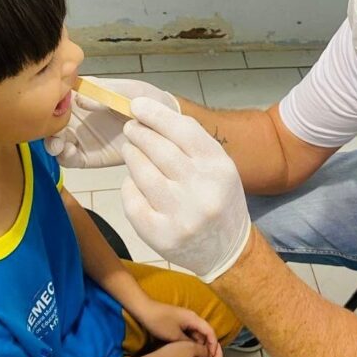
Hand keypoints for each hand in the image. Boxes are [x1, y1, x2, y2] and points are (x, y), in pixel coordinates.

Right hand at [45, 76, 179, 167]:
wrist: (165, 125)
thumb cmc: (146, 100)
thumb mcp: (128, 90)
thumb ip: (105, 92)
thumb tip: (79, 99)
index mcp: (83, 95)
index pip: (57, 96)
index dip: (50, 99)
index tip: (52, 103)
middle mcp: (77, 116)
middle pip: (51, 121)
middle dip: (46, 126)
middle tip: (52, 130)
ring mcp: (81, 137)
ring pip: (56, 141)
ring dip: (51, 143)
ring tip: (58, 144)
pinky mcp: (89, 156)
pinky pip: (70, 159)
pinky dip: (65, 156)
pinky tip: (68, 152)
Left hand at [120, 98, 250, 282]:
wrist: (227, 250)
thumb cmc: (219, 199)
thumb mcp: (220, 168)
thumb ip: (192, 144)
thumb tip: (154, 115)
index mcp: (220, 169)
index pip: (183, 131)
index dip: (157, 115)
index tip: (137, 106)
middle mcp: (202, 191)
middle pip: (159, 150)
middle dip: (139, 134)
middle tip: (130, 128)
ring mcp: (181, 216)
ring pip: (142, 174)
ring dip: (131, 156)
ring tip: (130, 150)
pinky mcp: (160, 236)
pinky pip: (132, 201)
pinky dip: (129, 187)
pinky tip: (134, 182)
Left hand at [139, 301, 218, 356]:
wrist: (144, 310)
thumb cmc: (159, 322)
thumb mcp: (174, 337)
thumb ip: (188, 343)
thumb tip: (197, 350)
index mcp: (193, 319)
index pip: (210, 331)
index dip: (214, 344)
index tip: (213, 355)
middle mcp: (192, 317)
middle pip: (205, 332)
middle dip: (207, 345)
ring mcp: (185, 319)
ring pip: (197, 333)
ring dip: (198, 343)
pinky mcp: (179, 322)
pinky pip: (189, 332)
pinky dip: (191, 341)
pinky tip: (187, 349)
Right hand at [151, 340, 223, 356]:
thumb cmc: (172, 356)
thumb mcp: (190, 347)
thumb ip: (204, 349)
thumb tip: (209, 351)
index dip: (219, 351)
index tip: (215, 342)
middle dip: (211, 353)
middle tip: (206, 342)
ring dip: (202, 356)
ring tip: (196, 345)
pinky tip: (187, 352)